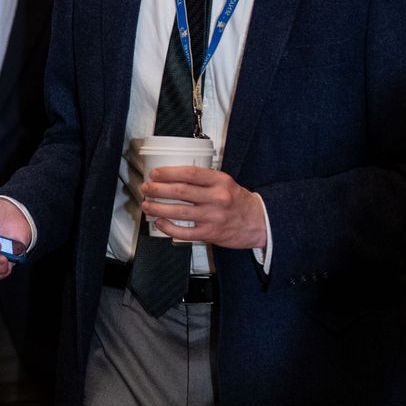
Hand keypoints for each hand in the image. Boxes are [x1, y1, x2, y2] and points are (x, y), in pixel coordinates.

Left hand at [140, 166, 267, 249]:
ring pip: (180, 212)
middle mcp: (217, 198)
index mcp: (220, 181)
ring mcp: (214, 217)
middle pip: (181, 191)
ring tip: (147, 205)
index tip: (155, 173)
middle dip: (158, 189)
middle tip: (146, 188)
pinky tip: (160, 222)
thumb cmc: (238, 201)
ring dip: (158, 208)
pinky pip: (185, 232)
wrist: (260, 222)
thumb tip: (172, 177)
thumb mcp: (225, 183)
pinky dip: (169, 227)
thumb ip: (203, 180)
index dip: (169, 172)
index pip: (190, 173)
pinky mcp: (211, 233)